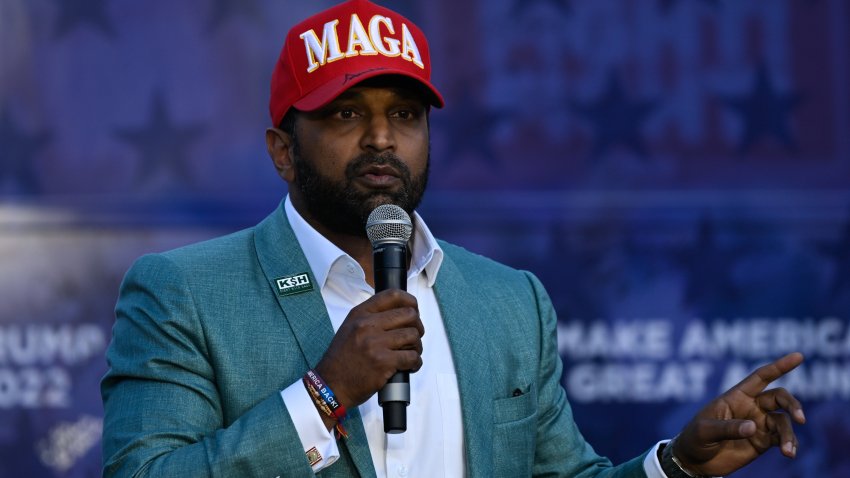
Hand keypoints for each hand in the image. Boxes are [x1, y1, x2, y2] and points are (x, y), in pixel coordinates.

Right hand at [314, 289, 423, 410]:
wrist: (331, 385)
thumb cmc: (342, 359)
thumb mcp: (350, 328)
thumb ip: (371, 318)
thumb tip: (400, 313)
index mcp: (360, 314)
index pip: (392, 295)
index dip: (410, 301)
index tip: (414, 309)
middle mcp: (367, 325)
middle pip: (409, 315)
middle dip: (417, 327)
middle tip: (413, 337)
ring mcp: (375, 343)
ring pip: (413, 335)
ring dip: (417, 346)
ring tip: (410, 353)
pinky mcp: (383, 362)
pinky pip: (412, 357)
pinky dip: (416, 362)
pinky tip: (409, 366)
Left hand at [672, 352, 805, 475]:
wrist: (695, 461)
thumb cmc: (695, 438)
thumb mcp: (705, 431)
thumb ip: (728, 428)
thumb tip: (754, 427)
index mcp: (736, 396)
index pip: (760, 377)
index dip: (779, 366)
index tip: (799, 356)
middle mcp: (751, 407)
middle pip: (779, 398)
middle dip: (792, 405)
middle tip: (800, 418)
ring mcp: (759, 424)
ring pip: (784, 421)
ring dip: (789, 434)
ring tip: (788, 450)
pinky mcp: (763, 441)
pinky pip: (783, 439)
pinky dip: (790, 444)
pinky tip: (789, 453)